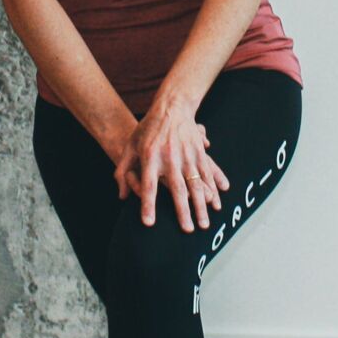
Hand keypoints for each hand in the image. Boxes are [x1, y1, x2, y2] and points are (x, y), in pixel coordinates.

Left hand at [113, 95, 231, 232]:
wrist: (170, 107)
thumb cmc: (146, 129)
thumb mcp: (129, 147)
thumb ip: (122, 171)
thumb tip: (122, 196)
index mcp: (150, 158)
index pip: (148, 186)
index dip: (148, 205)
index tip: (149, 223)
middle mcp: (169, 158)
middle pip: (177, 189)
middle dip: (182, 211)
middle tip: (187, 230)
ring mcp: (186, 156)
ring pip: (195, 185)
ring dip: (201, 206)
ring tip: (204, 224)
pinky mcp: (198, 153)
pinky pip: (207, 175)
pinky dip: (212, 190)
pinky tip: (215, 203)